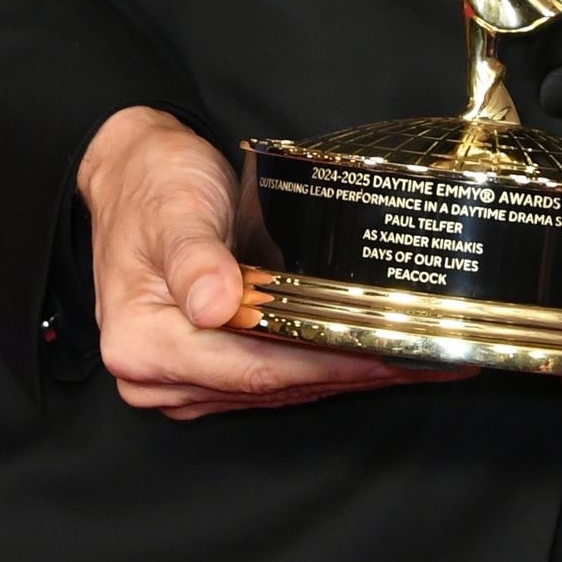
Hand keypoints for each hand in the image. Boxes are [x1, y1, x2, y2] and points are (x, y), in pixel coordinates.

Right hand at [78, 107, 471, 422]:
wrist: (132, 173)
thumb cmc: (153, 185)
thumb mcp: (173, 209)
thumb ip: (193, 257)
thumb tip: (216, 304)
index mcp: (142, 345)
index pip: (250, 366)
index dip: (323, 361)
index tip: (386, 350)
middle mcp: (158, 377)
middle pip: (271, 385)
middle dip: (351, 372)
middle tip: (430, 359)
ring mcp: (183, 380)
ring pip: (278, 388)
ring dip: (346, 374)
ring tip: (419, 359)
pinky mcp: (207, 369)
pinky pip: (271, 376)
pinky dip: (322, 365)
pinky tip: (372, 354)